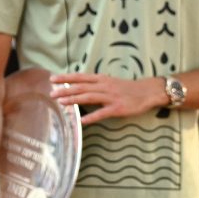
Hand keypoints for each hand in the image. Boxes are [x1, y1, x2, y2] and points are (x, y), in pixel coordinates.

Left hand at [49, 72, 163, 124]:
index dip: (65, 77)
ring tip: (61, 102)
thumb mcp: (109, 82)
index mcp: (101, 79)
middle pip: (81, 87)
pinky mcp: (117, 108)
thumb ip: (95, 84)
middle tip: (51, 92)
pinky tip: (82, 121)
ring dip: (74, 99)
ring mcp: (110, 97)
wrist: (147, 92)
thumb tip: (77, 86)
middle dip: (65, 89)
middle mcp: (104, 86)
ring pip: (89, 97)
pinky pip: (102, 113)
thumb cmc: (126, 88)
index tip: (52, 79)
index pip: (80, 77)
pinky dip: (92, 116)